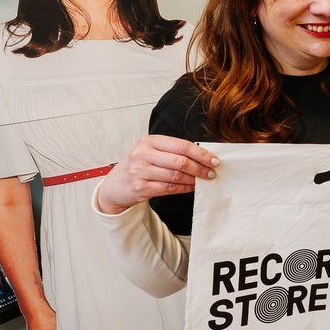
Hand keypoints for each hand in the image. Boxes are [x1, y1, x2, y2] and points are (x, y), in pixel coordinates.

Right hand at [96, 135, 219, 214]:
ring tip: (204, 180)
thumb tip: (202, 156)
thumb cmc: (138, 166)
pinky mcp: (140, 187)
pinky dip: (185, 188)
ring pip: (176, 176)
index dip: (201, 153)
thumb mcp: (151, 151)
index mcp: (149, 141)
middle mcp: (143, 154)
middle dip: (201, 167)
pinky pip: (169, 188)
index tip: (214, 160)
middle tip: (212, 172)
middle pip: (180, 161)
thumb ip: (172, 151)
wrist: (115, 185)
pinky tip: (192, 187)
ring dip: (194, 179)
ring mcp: (140, 171)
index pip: (181, 145)